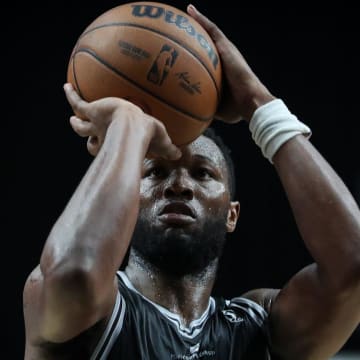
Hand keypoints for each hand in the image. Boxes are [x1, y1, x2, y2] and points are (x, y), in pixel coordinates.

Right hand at [63, 83, 180, 158]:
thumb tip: (179, 155)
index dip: (106, 150)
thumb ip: (168, 149)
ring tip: (72, 118)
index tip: (107, 148)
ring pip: (80, 125)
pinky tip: (67, 86)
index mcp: (117, 145)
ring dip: (76, 122)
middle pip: (90, 141)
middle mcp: (103, 138)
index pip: (109, 150)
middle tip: (87, 136)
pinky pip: (77, 102)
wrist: (131, 127)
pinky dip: (71, 95)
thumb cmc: (146, 137)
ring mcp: (95, 123)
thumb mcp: (161, 141)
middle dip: (89, 140)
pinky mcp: (92, 110)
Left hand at [187, 5, 274, 122]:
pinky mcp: (227, 47)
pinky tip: (190, 11)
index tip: (185, 51)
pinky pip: (212, 30)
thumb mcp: (217, 108)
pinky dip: (201, 20)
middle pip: (209, 44)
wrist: (251, 101)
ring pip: (210, 33)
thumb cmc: (237, 108)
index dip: (198, 55)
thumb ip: (205, 105)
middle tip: (181, 28)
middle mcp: (225, 59)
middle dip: (196, 36)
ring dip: (198, 23)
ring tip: (184, 13)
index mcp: (223, 72)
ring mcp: (227, 52)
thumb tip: (192, 112)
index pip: (209, 60)